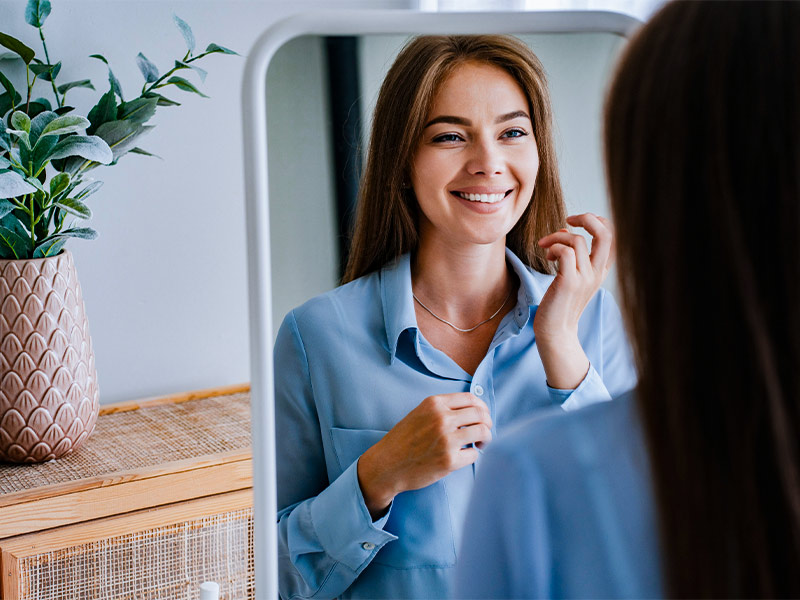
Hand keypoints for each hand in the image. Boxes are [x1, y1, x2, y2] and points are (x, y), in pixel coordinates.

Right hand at [357, 393, 491, 518]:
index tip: (483, 415)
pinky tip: (464, 456)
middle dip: (487, 423)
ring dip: (485, 439)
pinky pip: (474, 454)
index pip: (471, 398)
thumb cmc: (403, 440)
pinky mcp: (449, 460)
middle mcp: (442, 418)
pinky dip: (473, 455)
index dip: (482, 407)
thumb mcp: (420, 413)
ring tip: (479, 444)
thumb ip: (442, 409)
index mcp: (434, 404)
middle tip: (484, 432)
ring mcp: (446, 439)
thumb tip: (472, 410)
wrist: (386, 465)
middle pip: (480, 414)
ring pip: (482, 432)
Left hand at [534, 213, 614, 388]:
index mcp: (601, 270)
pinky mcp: (569, 283)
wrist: (555, 332)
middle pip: (606, 233)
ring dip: (557, 237)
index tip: (576, 222)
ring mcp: (585, 278)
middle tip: (568, 219)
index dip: (598, 221)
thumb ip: (572, 254)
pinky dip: (554, 248)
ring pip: (577, 240)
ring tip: (546, 248)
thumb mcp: (571, 276)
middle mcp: (597, 273)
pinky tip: (547, 258)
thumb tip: (565, 229)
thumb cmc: (558, 303)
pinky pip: (566, 252)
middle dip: (587, 217)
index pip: (613, 235)